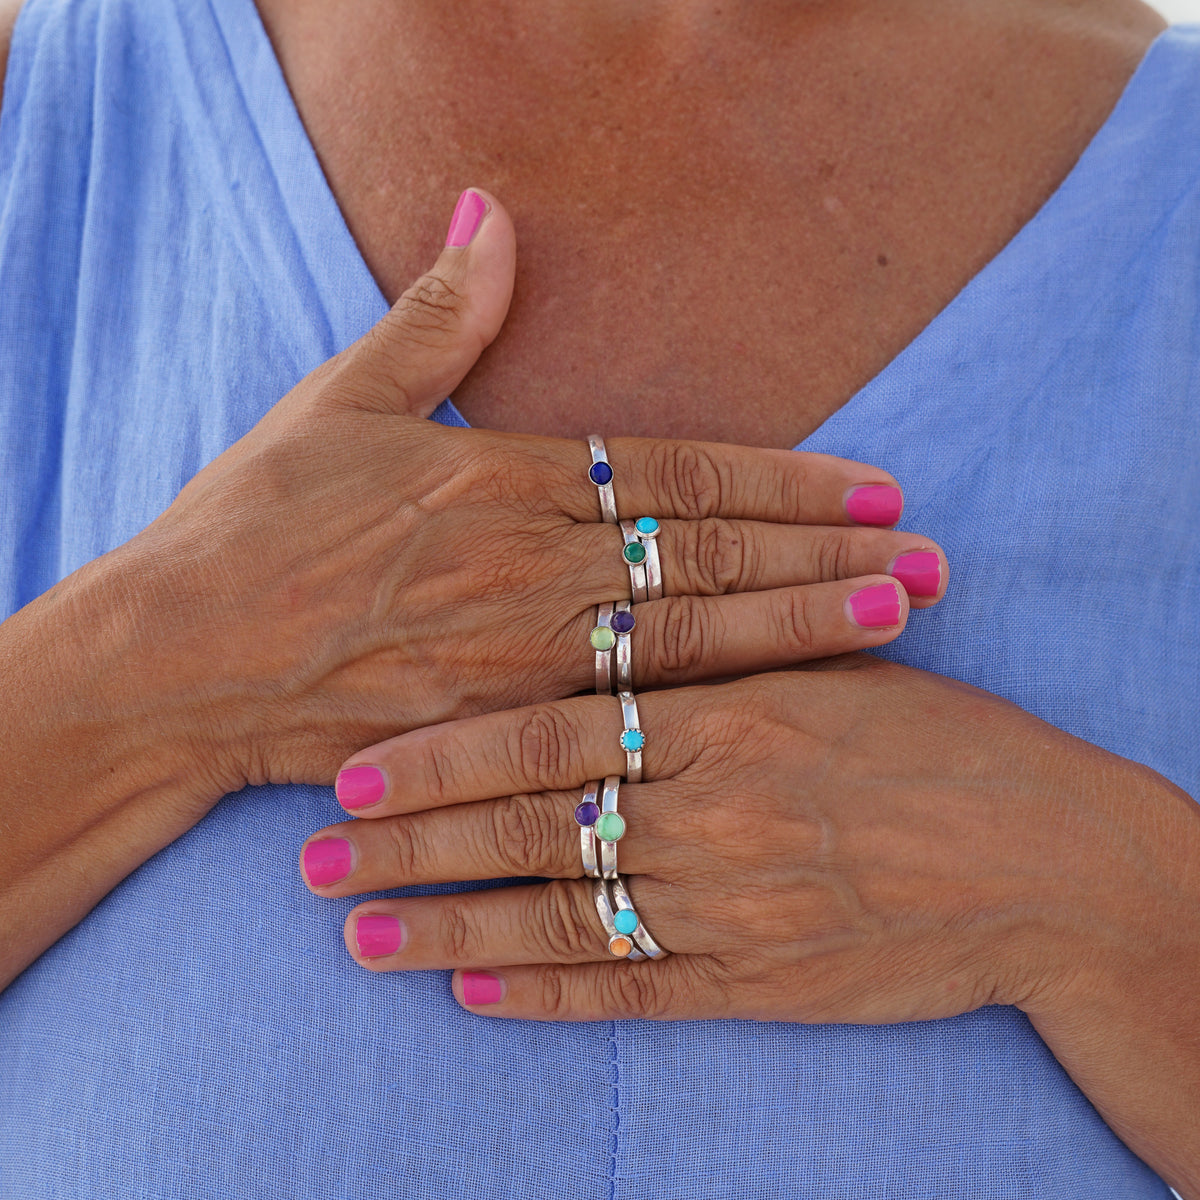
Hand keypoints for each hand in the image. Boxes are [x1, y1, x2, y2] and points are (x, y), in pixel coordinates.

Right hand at [116, 188, 947, 800]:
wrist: (179, 663)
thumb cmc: (253, 531)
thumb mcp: (334, 402)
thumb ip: (432, 316)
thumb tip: (490, 210)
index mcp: (498, 481)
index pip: (676, 472)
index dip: (783, 480)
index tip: (876, 489)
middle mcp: (524, 568)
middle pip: (705, 557)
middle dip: (826, 559)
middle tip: (933, 562)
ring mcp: (516, 657)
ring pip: (687, 642)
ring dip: (797, 632)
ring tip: (896, 624)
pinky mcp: (494, 730)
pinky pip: (623, 725)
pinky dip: (710, 716)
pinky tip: (780, 717)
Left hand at [300, 654, 1181, 1026]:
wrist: (1045, 862)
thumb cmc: (941, 744)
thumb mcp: (834, 670)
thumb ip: (726, 655)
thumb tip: (630, 622)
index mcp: (723, 712)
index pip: (549, 732)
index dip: (445, 753)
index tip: (356, 768)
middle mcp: (711, 808)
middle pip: (529, 827)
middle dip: (413, 843)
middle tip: (316, 858)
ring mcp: (729, 902)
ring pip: (559, 915)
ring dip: (449, 926)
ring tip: (359, 934)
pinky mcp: (757, 981)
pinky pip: (632, 990)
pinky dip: (546, 992)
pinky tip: (473, 991)